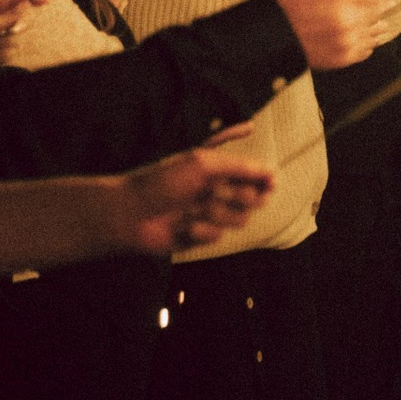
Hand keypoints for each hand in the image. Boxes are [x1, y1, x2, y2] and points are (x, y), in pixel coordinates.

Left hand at [0, 0, 47, 77]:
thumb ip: (5, 18)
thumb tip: (25, 6)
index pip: (11, 2)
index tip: (45, 1)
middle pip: (17, 22)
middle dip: (17, 26)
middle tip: (11, 29)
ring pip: (14, 41)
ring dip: (3, 43)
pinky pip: (8, 56)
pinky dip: (0, 56)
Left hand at [107, 142, 275, 255]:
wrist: (129, 213)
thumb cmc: (161, 181)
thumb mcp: (202, 164)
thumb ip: (239, 166)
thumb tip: (271, 172)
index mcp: (216, 169)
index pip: (253, 173)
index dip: (265, 178)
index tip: (271, 183)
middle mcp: (215, 191)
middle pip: (252, 198)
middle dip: (243, 197)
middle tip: (226, 195)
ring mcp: (208, 214)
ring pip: (239, 219)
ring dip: (219, 214)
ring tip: (196, 210)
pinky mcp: (200, 236)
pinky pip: (218, 235)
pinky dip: (203, 230)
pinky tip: (185, 227)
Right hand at [271, 0, 394, 70]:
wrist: (278, 29)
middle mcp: (346, 18)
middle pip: (382, 9)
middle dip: (374, 4)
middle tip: (357, 3)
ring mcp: (346, 40)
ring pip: (378, 30)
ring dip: (371, 23)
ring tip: (354, 18)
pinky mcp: (344, 57)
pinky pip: (368, 48)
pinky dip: (363, 40)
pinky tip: (350, 34)